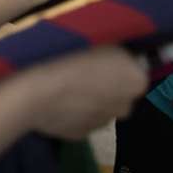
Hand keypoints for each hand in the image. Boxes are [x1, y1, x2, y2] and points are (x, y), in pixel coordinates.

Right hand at [24, 46, 147, 139]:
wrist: (36, 91)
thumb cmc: (70, 56)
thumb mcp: (100, 37)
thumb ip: (117, 48)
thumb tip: (120, 53)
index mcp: (136, 81)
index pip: (135, 69)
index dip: (118, 61)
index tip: (100, 55)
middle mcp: (126, 106)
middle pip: (120, 91)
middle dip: (107, 82)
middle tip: (83, 69)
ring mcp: (103, 123)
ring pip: (101, 106)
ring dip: (91, 97)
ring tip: (67, 83)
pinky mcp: (82, 135)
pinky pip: (82, 118)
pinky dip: (75, 110)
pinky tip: (58, 100)